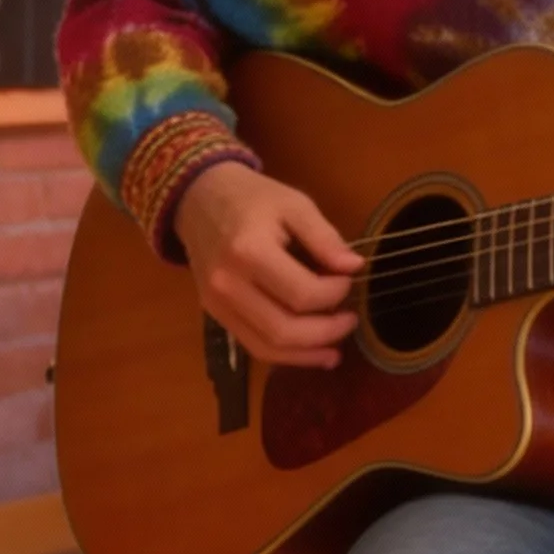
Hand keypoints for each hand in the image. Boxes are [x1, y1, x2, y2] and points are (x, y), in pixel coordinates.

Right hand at [173, 162, 364, 367]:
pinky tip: (310, 353)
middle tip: (351, 320)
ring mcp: (217, 303)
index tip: (350, 279)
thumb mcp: (295, 204)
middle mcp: (227, 284)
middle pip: (283, 330)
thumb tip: (354, 267)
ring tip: (335, 351)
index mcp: (248, 251)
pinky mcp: (215, 313)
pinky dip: (284, 355)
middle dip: (326, 332)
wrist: (199, 199)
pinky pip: (252, 345)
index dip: (335, 293)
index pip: (302, 294)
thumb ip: (325, 238)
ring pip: (267, 347)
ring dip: (306, 354)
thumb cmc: (252, 198)